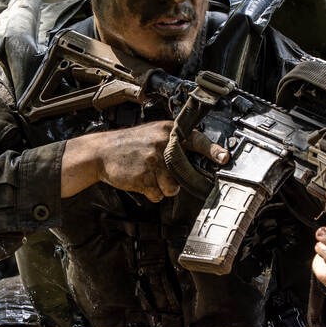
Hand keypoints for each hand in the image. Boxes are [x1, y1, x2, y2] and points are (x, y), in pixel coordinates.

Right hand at [62, 121, 227, 200]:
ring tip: (148, 175)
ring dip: (162, 187)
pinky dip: (151, 193)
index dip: (212, 150)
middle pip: (186, 171)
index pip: (196, 140)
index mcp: (167, 131)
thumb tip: (195, 160)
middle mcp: (162, 144)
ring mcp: (153, 161)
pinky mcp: (144, 177)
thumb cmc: (129, 145)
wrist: (100, 152)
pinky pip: (158, 195)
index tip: (224, 158)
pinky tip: (140, 180)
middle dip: (177, 178)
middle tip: (162, 172)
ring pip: (173, 187)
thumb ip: (172, 144)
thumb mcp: (152, 135)